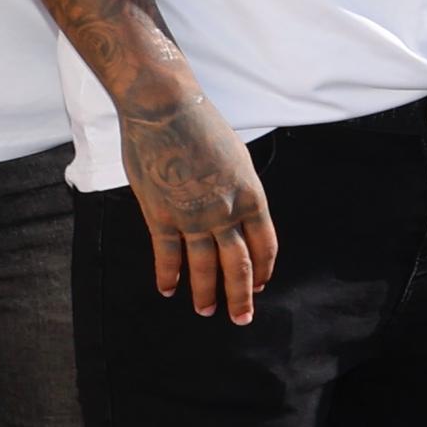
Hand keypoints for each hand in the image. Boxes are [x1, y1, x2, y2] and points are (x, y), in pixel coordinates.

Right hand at [121, 91, 279, 321]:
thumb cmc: (202, 126)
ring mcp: (194, 216)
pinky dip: (169, 276)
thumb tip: (237, 214)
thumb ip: (238, 190)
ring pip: (205, 266)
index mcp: (252, 196)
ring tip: (206, 311)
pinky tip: (169, 291)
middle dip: (242, 295)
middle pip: (240, 265)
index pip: (266, 245)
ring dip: (206, 293)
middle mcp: (227, 212)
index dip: (265, 269)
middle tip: (242, 318)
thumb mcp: (236, 159)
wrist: (165, 109)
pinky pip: (167, 255)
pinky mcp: (161, 215)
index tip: (263, 285)